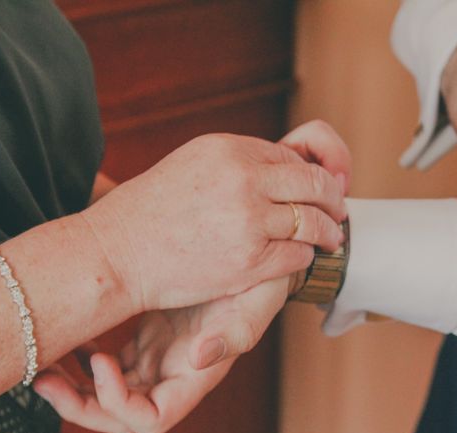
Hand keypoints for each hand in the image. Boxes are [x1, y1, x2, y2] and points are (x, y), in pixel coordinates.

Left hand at [33, 277, 290, 432]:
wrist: (252, 265)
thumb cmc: (262, 284)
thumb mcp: (256, 304)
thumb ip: (234, 336)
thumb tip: (199, 358)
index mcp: (196, 377)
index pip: (151, 419)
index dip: (119, 403)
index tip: (101, 360)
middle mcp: (173, 377)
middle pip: (118, 416)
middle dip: (79, 405)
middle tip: (46, 376)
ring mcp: (158, 360)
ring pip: (106, 394)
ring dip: (72, 386)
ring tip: (45, 360)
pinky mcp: (148, 340)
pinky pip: (107, 365)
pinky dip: (82, 358)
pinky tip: (72, 336)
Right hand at [83, 125, 347, 313]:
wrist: (117, 251)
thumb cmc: (151, 210)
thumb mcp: (195, 163)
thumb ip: (240, 162)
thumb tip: (284, 167)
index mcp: (230, 148)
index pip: (291, 157)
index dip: (312, 174)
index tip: (320, 188)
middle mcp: (244, 178)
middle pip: (314, 183)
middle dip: (333, 198)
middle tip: (339, 211)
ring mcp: (249, 220)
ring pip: (313, 222)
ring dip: (329, 232)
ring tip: (332, 238)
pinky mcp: (249, 261)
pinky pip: (298, 255)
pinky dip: (306, 257)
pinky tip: (304, 258)